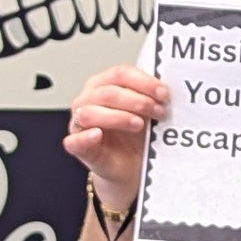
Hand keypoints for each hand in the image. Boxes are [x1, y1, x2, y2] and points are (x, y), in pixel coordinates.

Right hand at [62, 68, 168, 207]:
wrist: (131, 166)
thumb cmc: (136, 136)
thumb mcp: (146, 113)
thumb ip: (150, 98)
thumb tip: (165, 90)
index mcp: (103, 85)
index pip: (120, 74)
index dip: (143, 81)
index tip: (163, 93)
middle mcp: (88, 99)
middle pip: (108, 92)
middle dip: (137, 101)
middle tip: (158, 110)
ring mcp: (80, 122)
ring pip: (92, 112)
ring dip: (119, 117)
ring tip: (139, 124)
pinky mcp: (77, 146)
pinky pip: (74, 140)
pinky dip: (85, 137)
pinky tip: (97, 135)